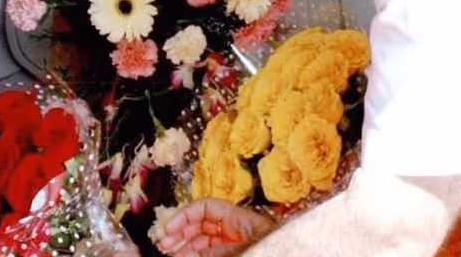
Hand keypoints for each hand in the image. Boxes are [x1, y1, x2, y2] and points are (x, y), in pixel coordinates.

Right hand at [155, 199, 274, 256]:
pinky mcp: (238, 252)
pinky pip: (212, 252)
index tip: (168, 228)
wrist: (295, 252)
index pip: (206, 207)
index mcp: (239, 217)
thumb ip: (216, 252)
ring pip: (205, 241)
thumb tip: (189, 255)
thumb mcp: (244, 249)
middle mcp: (236, 227)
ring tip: (172, 255)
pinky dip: (199, 255)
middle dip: (182, 232)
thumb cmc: (278, 247)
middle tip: (165, 244)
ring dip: (187, 247)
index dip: (185, 215)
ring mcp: (237, 242)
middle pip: (202, 223)